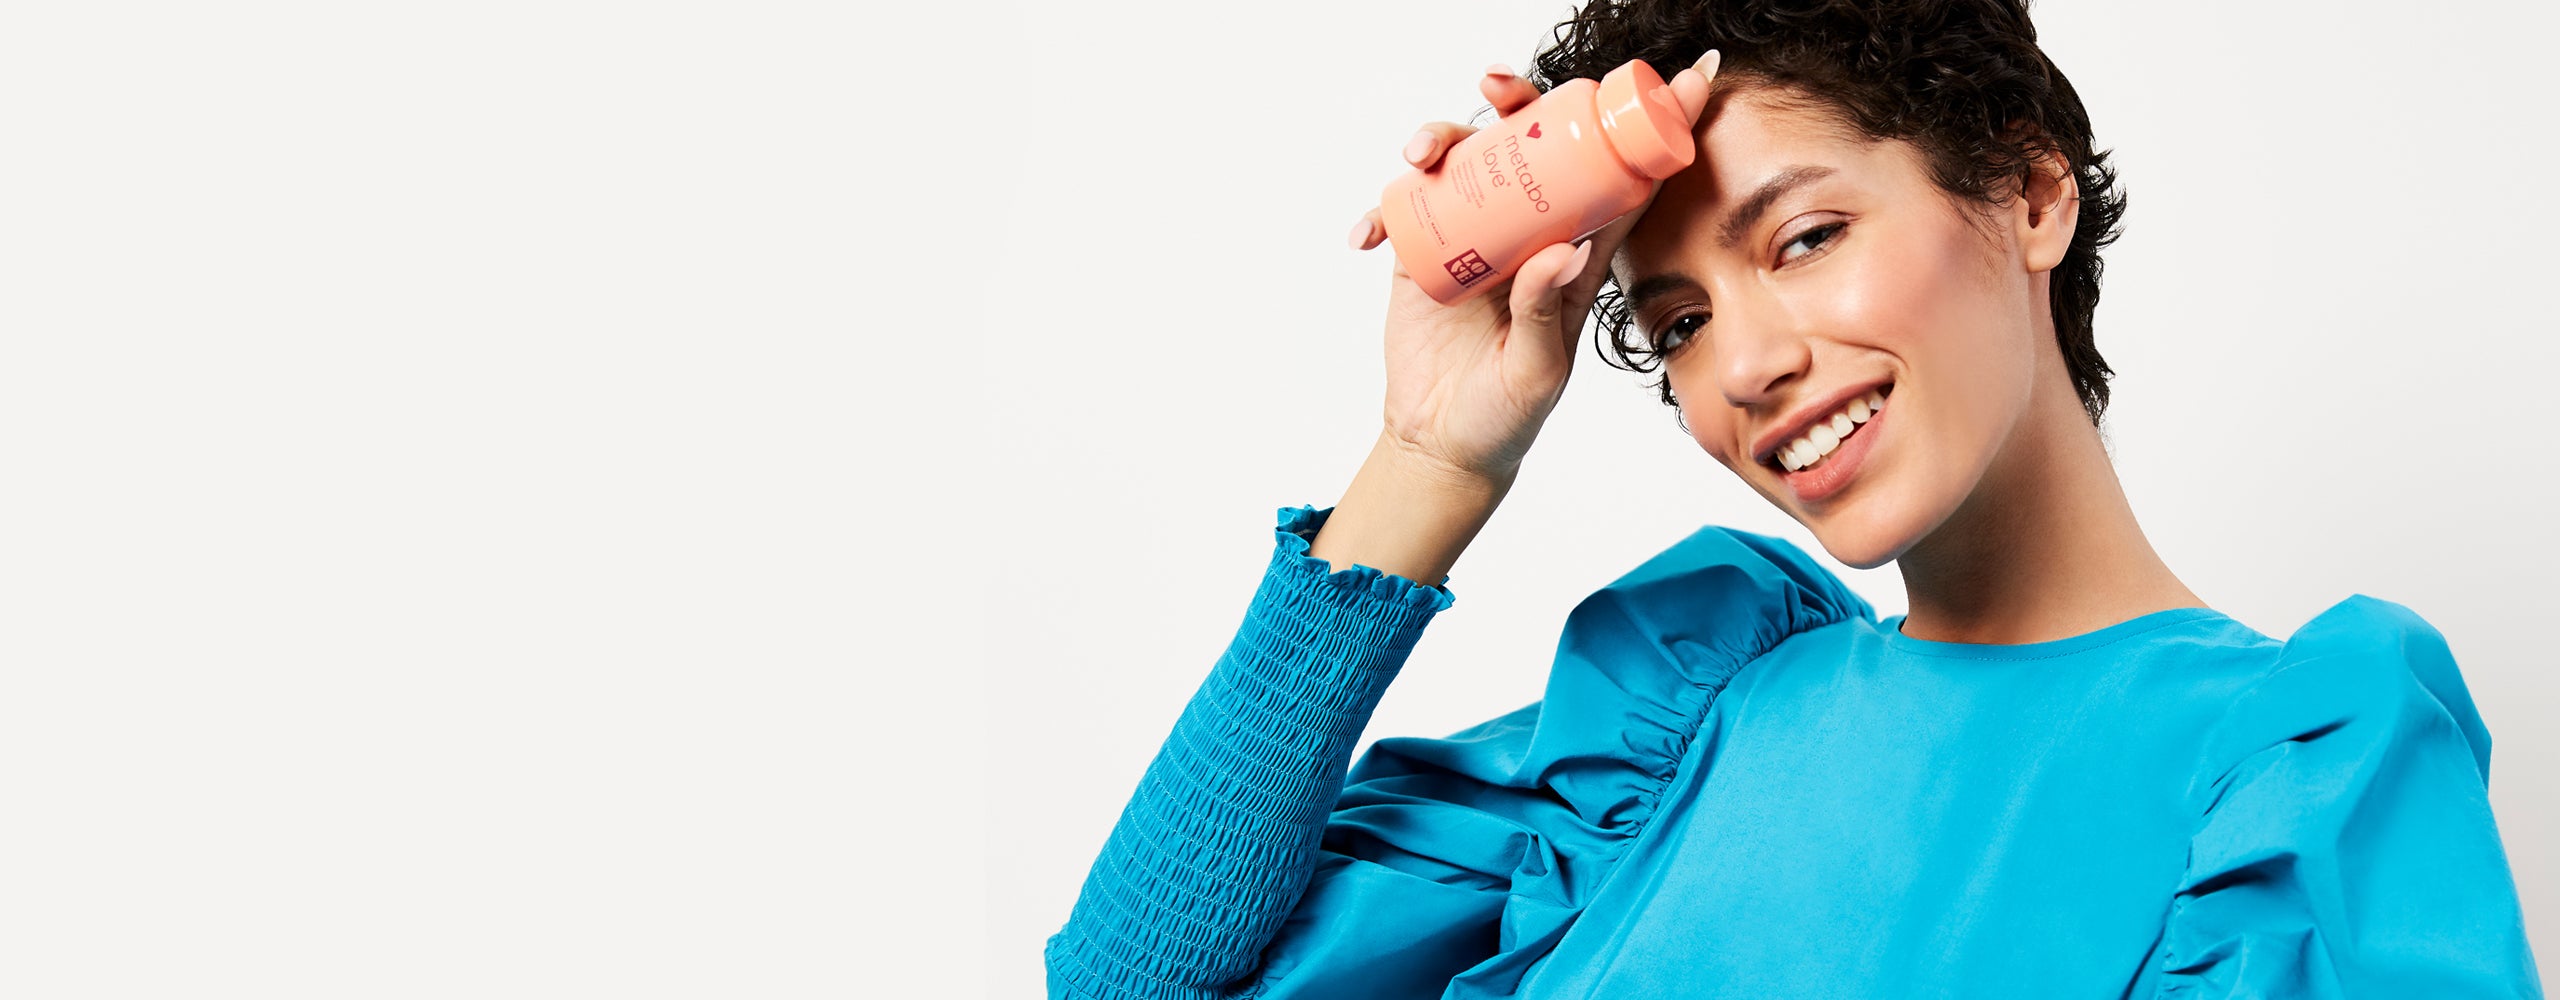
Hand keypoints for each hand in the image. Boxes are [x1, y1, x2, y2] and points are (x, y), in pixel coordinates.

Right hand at [1347, 50, 1720, 485]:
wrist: (1442, 444)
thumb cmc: (1506, 414)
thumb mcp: (1538, 371)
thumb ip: (1546, 312)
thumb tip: (1562, 251)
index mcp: (1577, 252)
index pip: (1620, 177)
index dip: (1649, 126)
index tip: (1681, 80)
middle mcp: (1529, 230)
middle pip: (1531, 143)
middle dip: (1518, 101)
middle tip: (1498, 87)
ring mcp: (1472, 235)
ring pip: (1463, 160)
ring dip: (1440, 138)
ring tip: (1419, 157)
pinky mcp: (1421, 251)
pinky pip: (1401, 209)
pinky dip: (1380, 211)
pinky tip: (1366, 235)